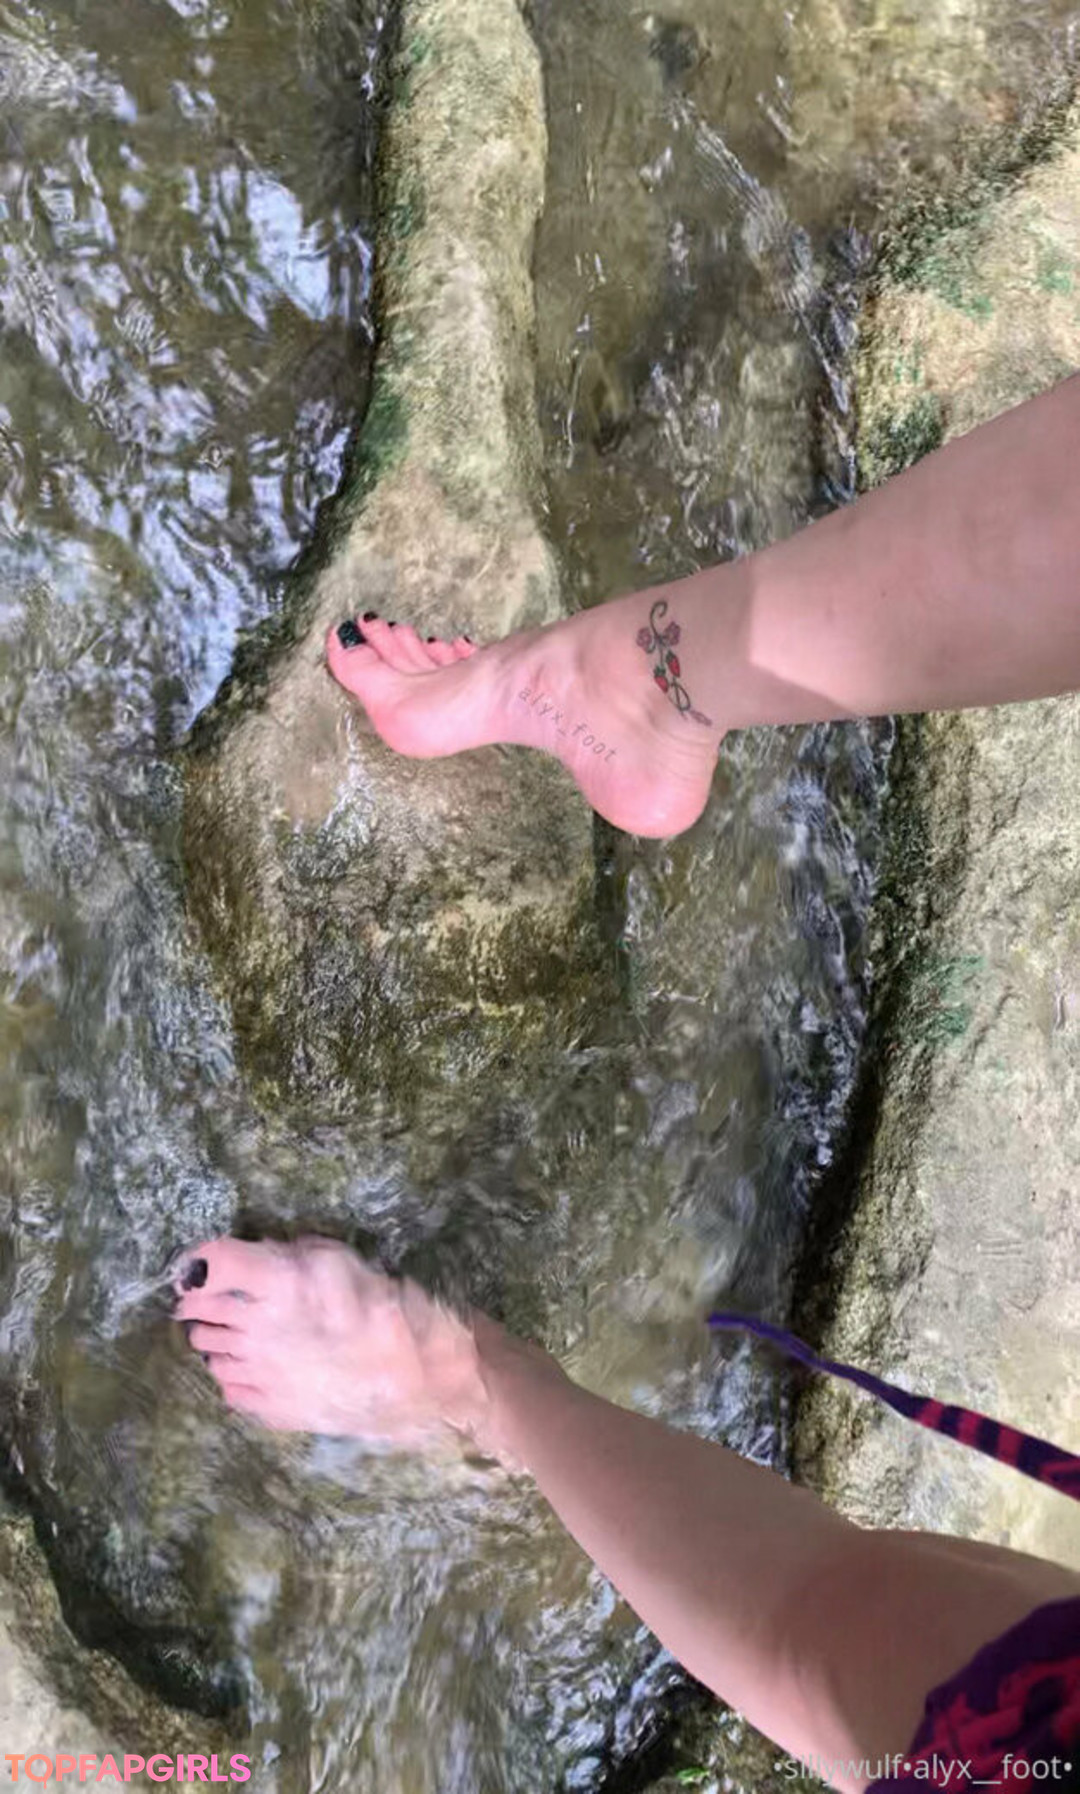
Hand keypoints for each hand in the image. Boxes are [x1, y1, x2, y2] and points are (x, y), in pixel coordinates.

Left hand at [174, 1235, 488, 1446]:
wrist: (411, 1377)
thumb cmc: (382, 1306)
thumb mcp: (340, 1258)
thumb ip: (293, 1252)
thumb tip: (258, 1253)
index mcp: (276, 1282)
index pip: (207, 1263)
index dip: (197, 1260)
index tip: (201, 1264)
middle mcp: (254, 1327)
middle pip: (196, 1306)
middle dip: (199, 1297)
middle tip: (211, 1293)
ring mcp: (255, 1371)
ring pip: (206, 1346)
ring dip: (215, 1334)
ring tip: (240, 1330)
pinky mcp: (263, 1406)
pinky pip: (225, 1383)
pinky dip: (232, 1370)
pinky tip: (255, 1364)